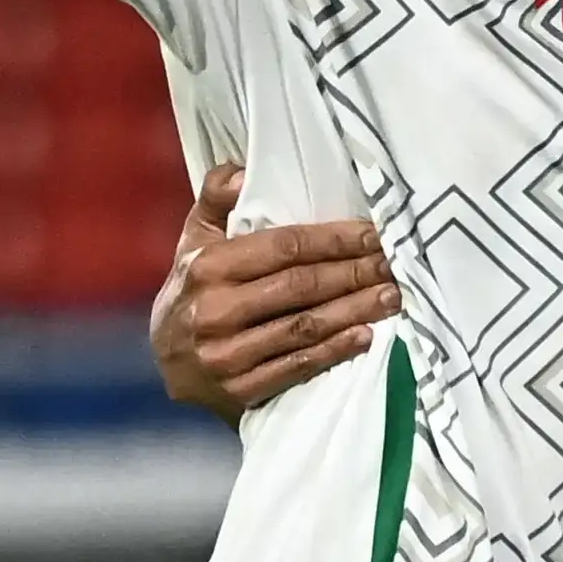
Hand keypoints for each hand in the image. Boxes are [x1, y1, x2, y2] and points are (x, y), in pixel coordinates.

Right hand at [151, 164, 395, 421]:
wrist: (166, 364)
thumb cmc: (194, 290)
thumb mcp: (194, 241)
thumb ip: (215, 199)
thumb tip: (241, 171)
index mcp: (208, 267)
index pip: (284, 247)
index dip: (335, 239)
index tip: (375, 234)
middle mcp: (214, 310)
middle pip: (301, 286)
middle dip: (355, 273)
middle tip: (395, 265)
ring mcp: (226, 354)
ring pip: (304, 327)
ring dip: (354, 311)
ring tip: (392, 297)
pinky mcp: (239, 390)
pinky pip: (296, 366)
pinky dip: (334, 351)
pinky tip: (366, 336)